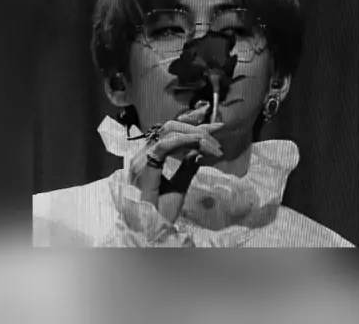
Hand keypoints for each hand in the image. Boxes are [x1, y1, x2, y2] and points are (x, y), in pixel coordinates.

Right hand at [131, 102, 222, 223]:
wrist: (150, 234)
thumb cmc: (161, 213)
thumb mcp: (179, 185)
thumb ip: (188, 165)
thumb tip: (200, 150)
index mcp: (147, 158)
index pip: (169, 132)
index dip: (191, 124)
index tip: (214, 125)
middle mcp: (141, 155)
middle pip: (169, 127)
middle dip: (197, 128)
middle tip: (218, 134)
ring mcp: (140, 160)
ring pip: (169, 132)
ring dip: (196, 135)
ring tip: (214, 147)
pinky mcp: (144, 166)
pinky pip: (166, 145)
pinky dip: (186, 141)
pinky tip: (202, 145)